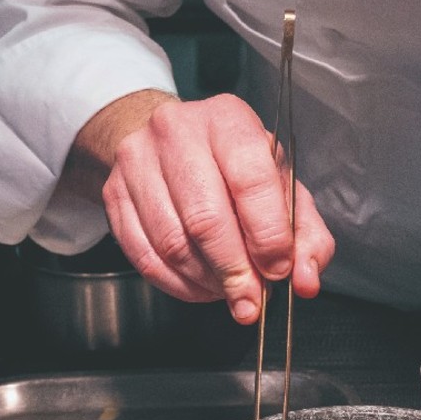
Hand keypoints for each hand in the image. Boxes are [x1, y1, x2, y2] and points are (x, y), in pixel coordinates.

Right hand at [70, 90, 334, 322]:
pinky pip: (144, 255)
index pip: (250, 182)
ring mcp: (138, 161)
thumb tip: (306, 279)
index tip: (278, 269)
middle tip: (252, 299)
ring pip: (172, 243)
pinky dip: (178, 284)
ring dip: (207, 281)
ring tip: (229, 290)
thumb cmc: (236, 166)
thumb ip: (306, 234)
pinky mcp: (114, 192)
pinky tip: (201, 286)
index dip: (268, 236)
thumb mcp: (283, 187)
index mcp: (229, 120)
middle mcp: (178, 131)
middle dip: (235, 271)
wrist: (173, 142)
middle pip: (205, 219)